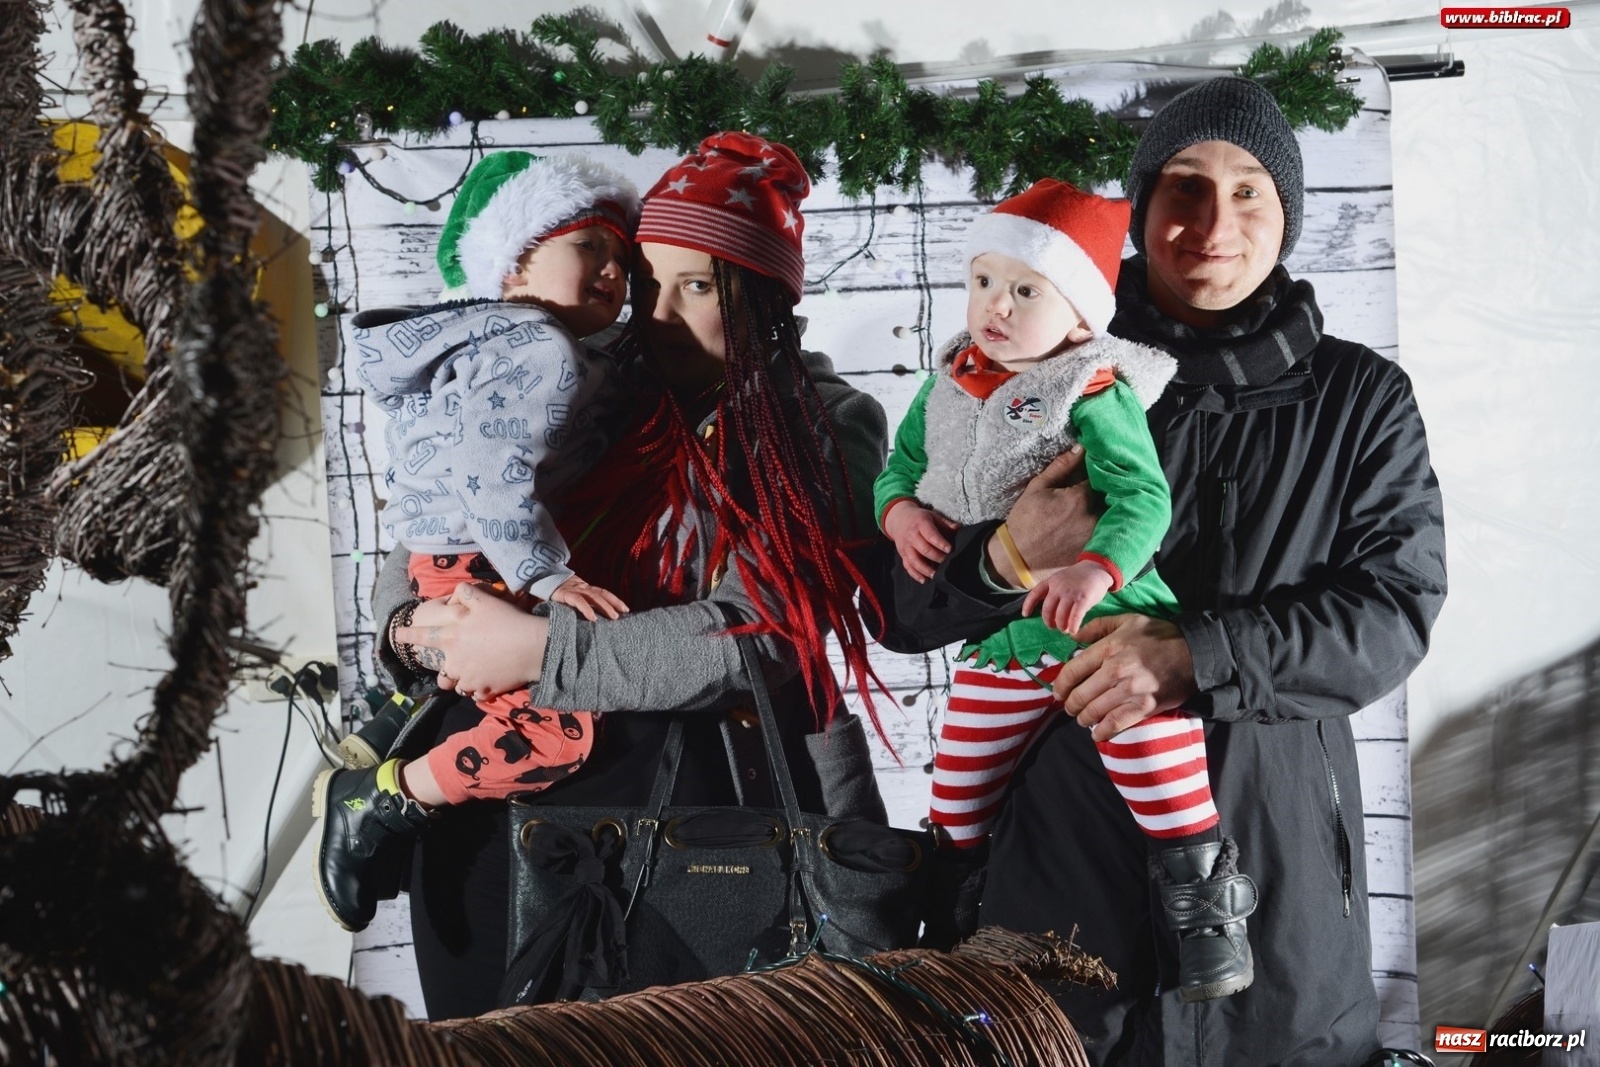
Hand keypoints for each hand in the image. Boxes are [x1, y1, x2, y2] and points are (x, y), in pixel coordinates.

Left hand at [395, 582, 549, 699]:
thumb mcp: (485, 600)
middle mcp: (454, 660)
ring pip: (455, 684)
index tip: (396, 636)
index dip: (407, 636)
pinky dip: (477, 688)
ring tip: (471, 672)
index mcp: (451, 636)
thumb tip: (456, 591)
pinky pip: (474, 693)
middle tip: (451, 664)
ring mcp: (468, 678)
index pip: (421, 636)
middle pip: (439, 671)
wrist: (533, 647)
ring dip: (460, 679)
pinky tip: (486, 680)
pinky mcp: (484, 690)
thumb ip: (465, 594)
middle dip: (441, 669)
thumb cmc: (508, 621)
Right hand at [549, 575, 629, 620]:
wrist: (538, 578)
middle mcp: (581, 587)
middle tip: (624, 612)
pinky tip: (592, 618)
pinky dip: (586, 609)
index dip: (615, 600)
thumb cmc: (554, 592)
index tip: (625, 609)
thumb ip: (579, 603)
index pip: (603, 593)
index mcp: (584, 588)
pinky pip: (578, 601)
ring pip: (594, 596)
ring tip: (614, 617)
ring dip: (605, 606)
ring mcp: (574, 589)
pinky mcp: (564, 594)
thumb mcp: (569, 596)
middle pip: (602, 593)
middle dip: (614, 603)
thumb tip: (592, 618)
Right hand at [882, 501, 956, 581]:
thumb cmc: (920, 519)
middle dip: (936, 557)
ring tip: (936, 575)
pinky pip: (908, 566)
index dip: (940, 543)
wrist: (899, 519)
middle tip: (947, 561)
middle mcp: (912, 536)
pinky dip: (915, 575)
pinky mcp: (903, 555)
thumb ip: (946, 524)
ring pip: (914, 560)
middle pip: (924, 549)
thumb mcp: (933, 516)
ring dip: (925, 569)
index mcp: (921, 524)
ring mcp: (906, 546)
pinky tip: (924, 580)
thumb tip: (959, 530)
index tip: (950, 549)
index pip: (930, 535)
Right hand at [987, 447, 1097, 587]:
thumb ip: (1061, 466)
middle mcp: (1094, 516)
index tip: (1096, 466)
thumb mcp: (1038, 487)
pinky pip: (1108, 530)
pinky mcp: (1096, 548)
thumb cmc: (1025, 520)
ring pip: (1112, 512)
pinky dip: (1107, 523)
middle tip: (1101, 482)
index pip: (1101, 474)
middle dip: (1107, 486)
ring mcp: (1097, 534)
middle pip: (1111, 494)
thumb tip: (1080, 448)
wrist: (1019, 557)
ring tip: (1102, 501)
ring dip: (1109, 504)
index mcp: (1080, 498)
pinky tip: (1094, 520)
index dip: (1098, 469)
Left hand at [1021, 560, 1114, 632]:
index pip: (1035, 593)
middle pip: (1047, 608)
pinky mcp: (1083, 598)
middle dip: (1048, 621)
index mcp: (1052, 581)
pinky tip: (1073, 631)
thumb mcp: (1062, 580)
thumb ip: (1054, 592)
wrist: (1097, 569)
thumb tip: (1048, 611)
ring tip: (1064, 630)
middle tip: (1052, 626)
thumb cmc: (1079, 578)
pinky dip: (1073, 625)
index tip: (1025, 615)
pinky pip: (1075, 616)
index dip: (1028, 605)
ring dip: (1061, 625)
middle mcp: (1058, 587)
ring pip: (1060, 614)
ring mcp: (1071, 593)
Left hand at [1050, 614, 1195, 740]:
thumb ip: (1097, 626)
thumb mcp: (1127, 620)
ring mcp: (1129, 691)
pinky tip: (1097, 733)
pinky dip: (1101, 732)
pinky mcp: (1143, 707)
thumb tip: (1072, 636)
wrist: (1194, 653)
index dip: (1060, 685)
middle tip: (1070, 708)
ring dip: (1083, 719)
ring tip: (1083, 719)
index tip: (1058, 693)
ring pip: (1093, 712)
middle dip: (1070, 705)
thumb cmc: (1159, 635)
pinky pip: (1115, 725)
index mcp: (1108, 648)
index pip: (1072, 671)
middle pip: (1080, 695)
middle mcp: (1114, 671)